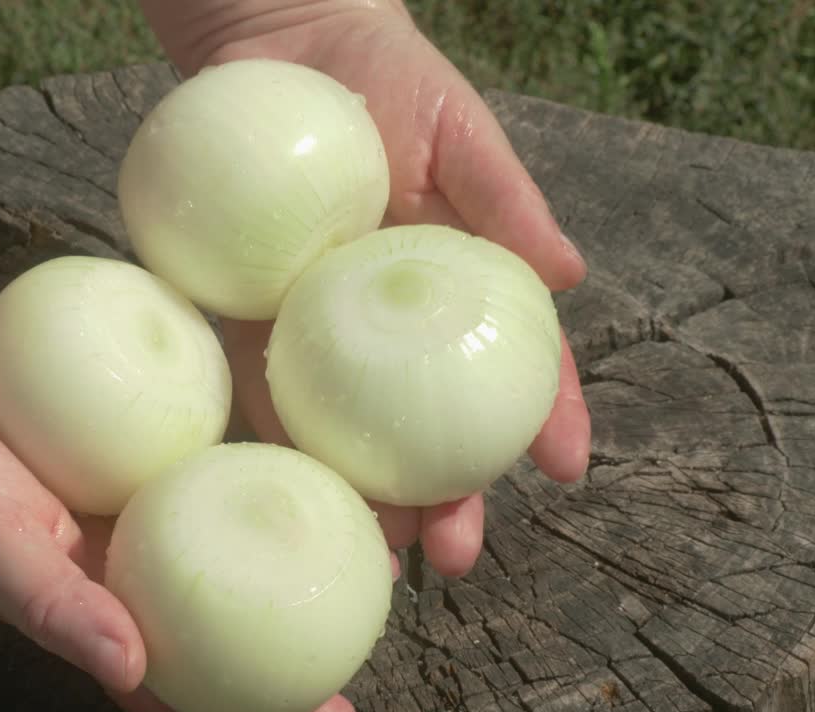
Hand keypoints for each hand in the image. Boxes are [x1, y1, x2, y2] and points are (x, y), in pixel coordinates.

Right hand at [0, 303, 361, 711]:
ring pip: (222, 508)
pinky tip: (294, 408)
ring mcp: (124, 485)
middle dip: (300, 602)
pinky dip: (237, 432)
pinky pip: (191, 431)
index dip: (258, 702)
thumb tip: (129, 668)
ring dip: (286, 512)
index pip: (189, 673)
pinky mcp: (121, 423)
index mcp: (96, 602)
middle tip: (391, 589)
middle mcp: (121, 551)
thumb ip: (49, 603)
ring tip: (369, 502)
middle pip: (227, 590)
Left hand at [162, 2, 592, 577]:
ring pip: (347, 430)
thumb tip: (570, 274)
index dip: (543, 414)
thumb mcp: (459, 131)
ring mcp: (316, 328)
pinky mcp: (245, 316)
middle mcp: (386, 325)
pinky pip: (256, 383)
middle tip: (455, 557)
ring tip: (377, 557)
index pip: (511, 361)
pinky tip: (282, 490)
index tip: (566, 468)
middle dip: (447, 496)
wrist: (277, 41)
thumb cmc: (384, 76)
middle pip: (426, 424)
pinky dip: (272, 439)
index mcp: (451, 286)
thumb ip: (507, 201)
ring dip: (363, 498)